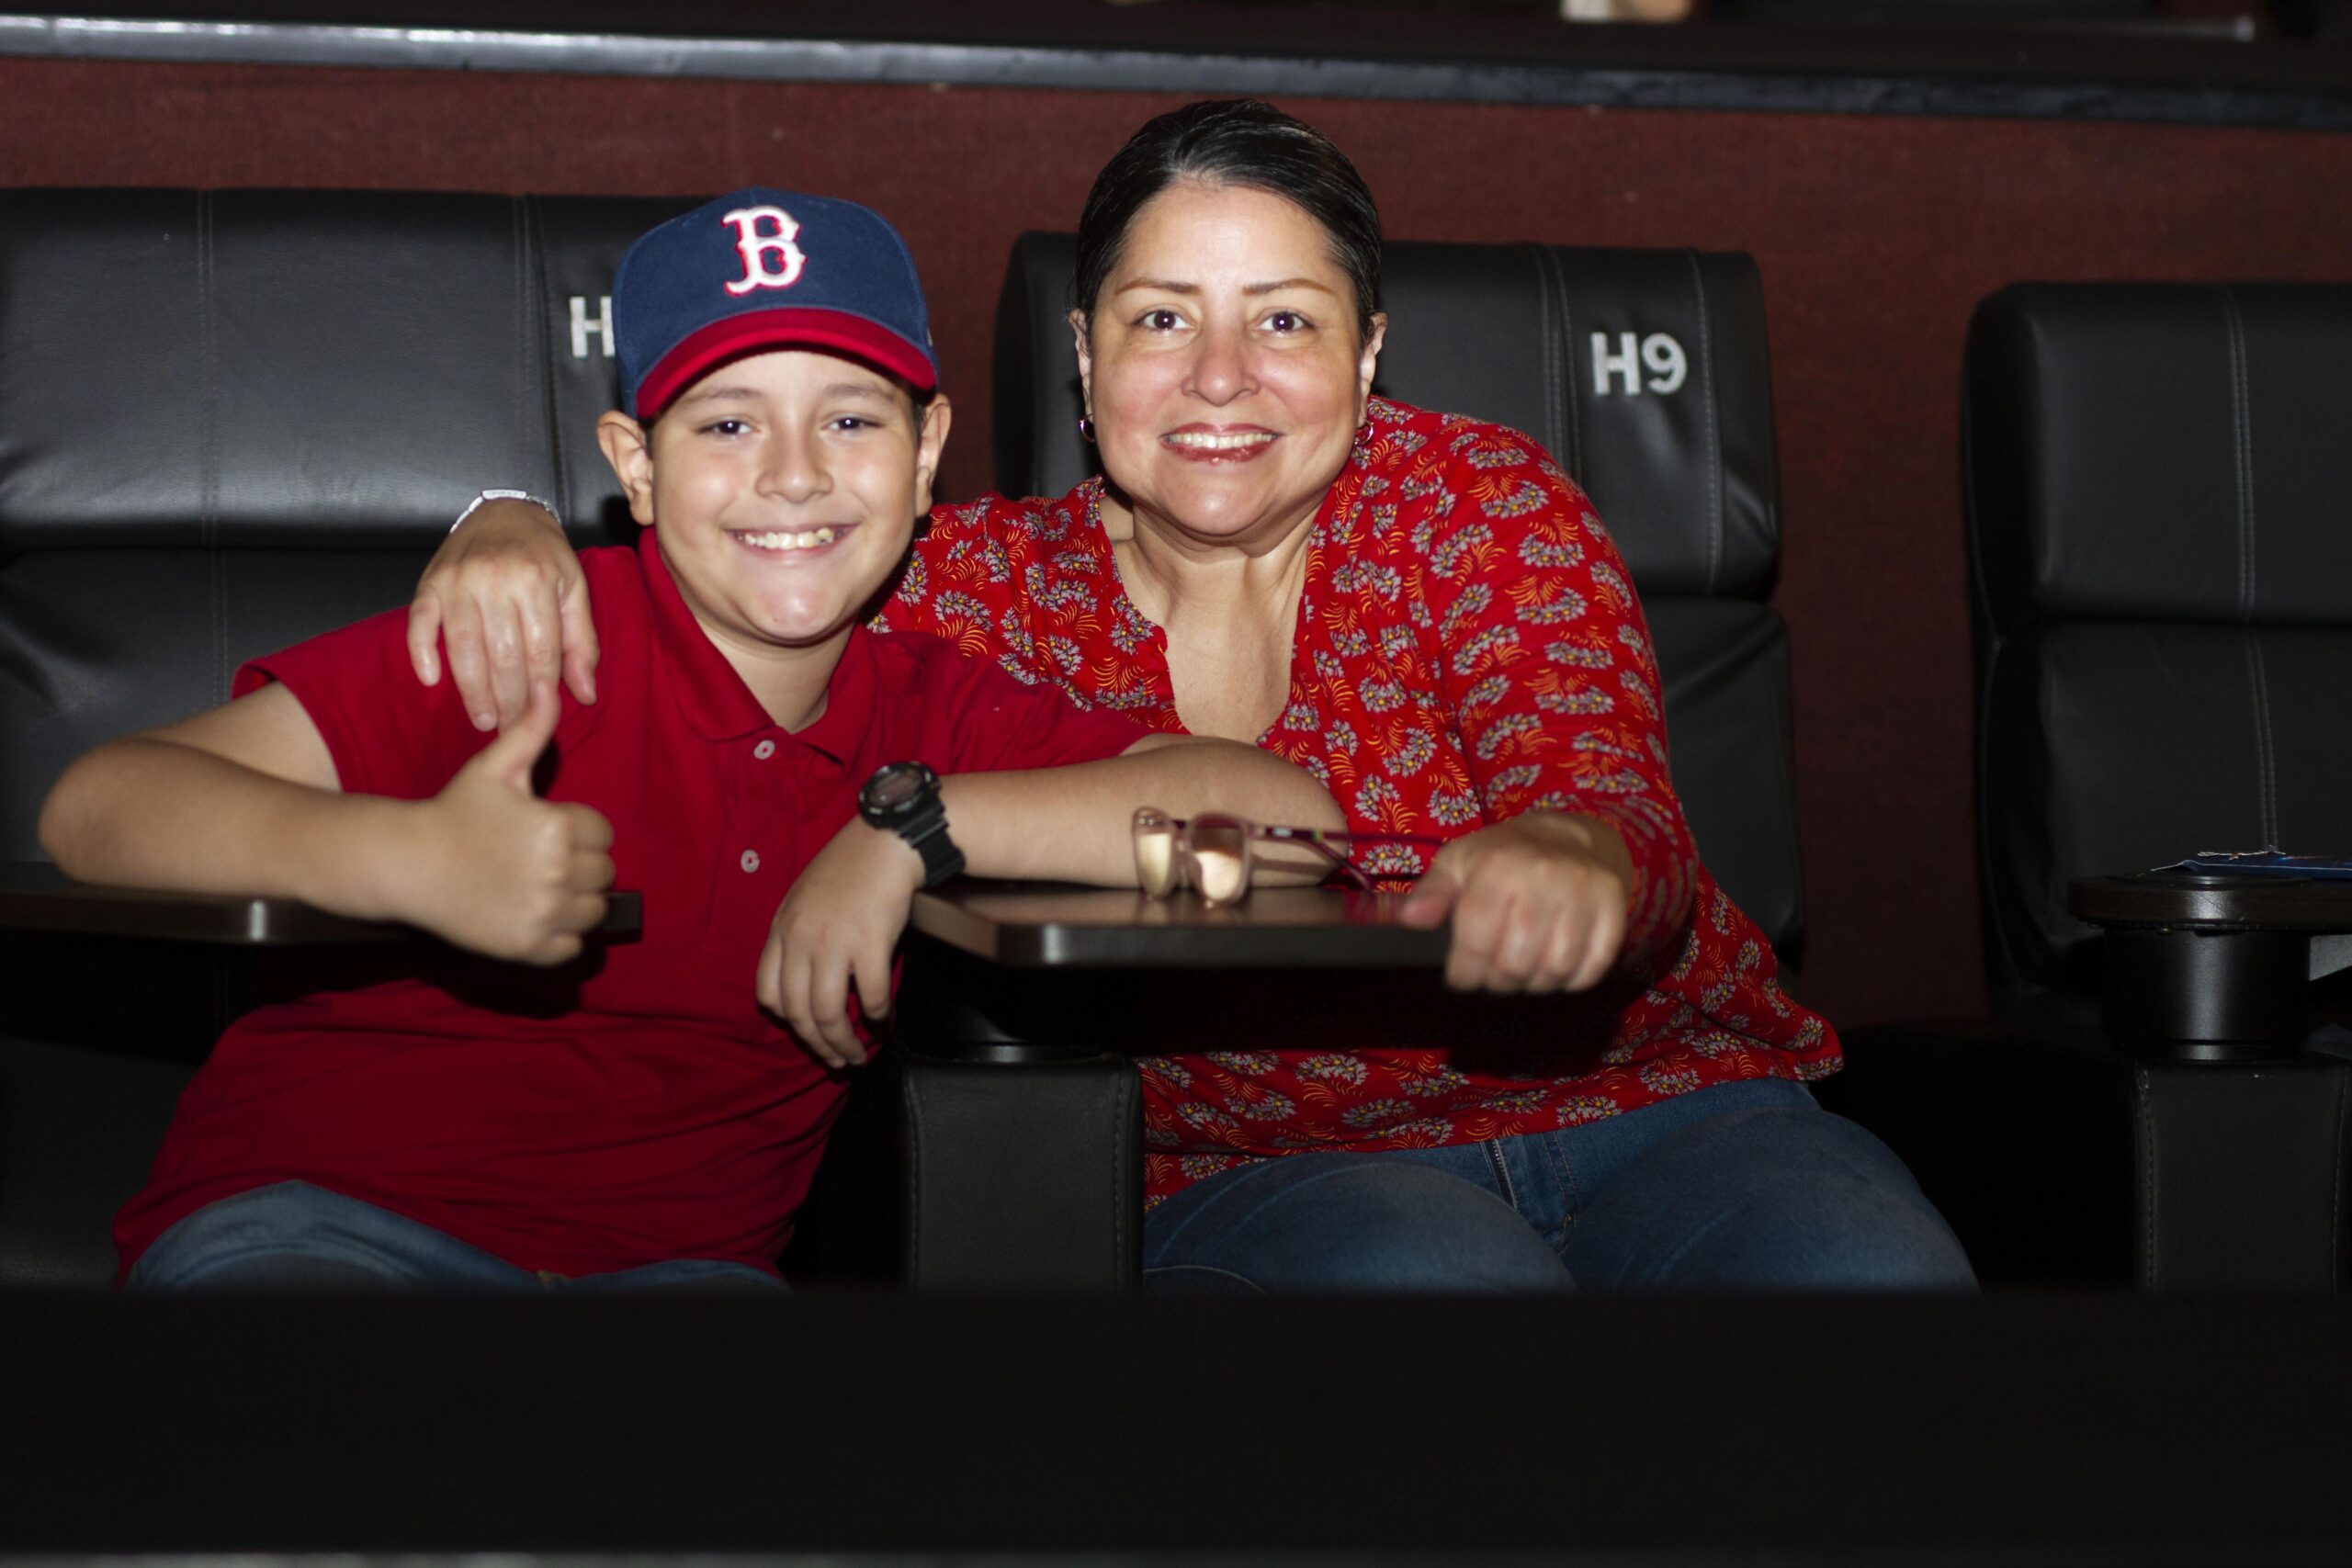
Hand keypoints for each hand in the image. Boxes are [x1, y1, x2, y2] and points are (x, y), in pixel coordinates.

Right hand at [404, 680, 614, 962]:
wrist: (409, 864)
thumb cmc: (454, 811)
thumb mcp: (494, 768)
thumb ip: (531, 730)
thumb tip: (551, 684)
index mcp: (559, 828)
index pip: (604, 834)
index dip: (577, 830)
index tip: (543, 830)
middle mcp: (558, 873)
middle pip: (604, 873)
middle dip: (579, 865)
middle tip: (537, 859)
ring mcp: (545, 913)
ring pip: (594, 910)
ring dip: (575, 901)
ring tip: (537, 886)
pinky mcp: (531, 947)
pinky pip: (572, 946)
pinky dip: (558, 935)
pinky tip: (530, 914)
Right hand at [407, 498, 599, 731]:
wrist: (505, 511)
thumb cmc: (545, 556)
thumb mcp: (574, 590)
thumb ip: (581, 643)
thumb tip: (585, 695)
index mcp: (536, 581)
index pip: (539, 651)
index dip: (538, 693)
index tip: (537, 722)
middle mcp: (495, 579)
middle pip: (501, 655)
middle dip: (507, 700)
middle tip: (508, 730)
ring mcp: (457, 580)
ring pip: (464, 646)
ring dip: (472, 690)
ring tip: (482, 718)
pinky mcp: (430, 581)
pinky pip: (420, 622)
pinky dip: (422, 652)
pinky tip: (431, 680)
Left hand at [757, 818, 924, 1068]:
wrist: (887, 841)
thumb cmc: (851, 867)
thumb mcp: (805, 897)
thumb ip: (796, 935)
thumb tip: (803, 978)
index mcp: (782, 929)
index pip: (768, 993)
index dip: (787, 1021)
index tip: (806, 1032)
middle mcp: (802, 939)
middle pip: (798, 1013)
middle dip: (818, 1045)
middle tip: (837, 1060)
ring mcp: (835, 942)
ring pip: (829, 1013)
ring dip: (845, 1043)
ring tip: (859, 1053)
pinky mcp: (870, 943)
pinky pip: (870, 995)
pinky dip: (877, 1015)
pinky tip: (884, 1019)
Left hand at [1396, 814, 1630, 992]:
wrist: (1567, 836)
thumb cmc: (1502, 855)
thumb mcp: (1458, 862)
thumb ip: (1431, 893)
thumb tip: (1410, 920)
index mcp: (1499, 868)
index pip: (1477, 942)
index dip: (1464, 972)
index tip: (1461, 976)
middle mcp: (1545, 878)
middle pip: (1515, 963)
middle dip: (1496, 980)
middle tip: (1492, 974)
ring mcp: (1584, 894)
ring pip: (1554, 970)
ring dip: (1532, 983)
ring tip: (1521, 970)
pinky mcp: (1613, 909)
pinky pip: (1592, 968)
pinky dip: (1570, 980)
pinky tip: (1553, 967)